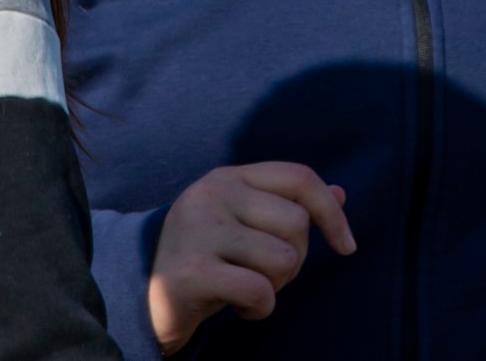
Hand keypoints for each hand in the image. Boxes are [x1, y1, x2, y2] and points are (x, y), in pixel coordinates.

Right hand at [147, 161, 356, 354]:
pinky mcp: (192, 271)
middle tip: (262, 273)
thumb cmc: (205, 258)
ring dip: (275, 287)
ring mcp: (199, 229)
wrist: (139, 295)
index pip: (300, 178)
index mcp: (229, 177)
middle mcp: (213, 193)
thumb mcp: (244, 224)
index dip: (332, 213)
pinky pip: (260, 291)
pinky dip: (259, 309)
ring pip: (284, 259)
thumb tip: (342, 193)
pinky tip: (238, 308)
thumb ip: (287, 205)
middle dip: (295, 260)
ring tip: (246, 288)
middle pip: (298, 223)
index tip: (346, 246)